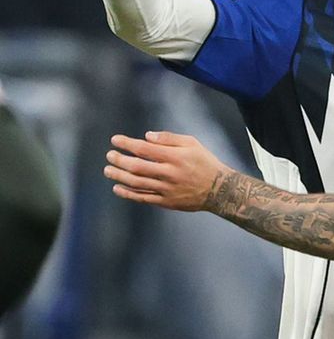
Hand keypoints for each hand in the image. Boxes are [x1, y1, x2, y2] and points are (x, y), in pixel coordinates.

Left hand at [105, 131, 230, 212]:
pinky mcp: (167, 202)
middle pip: (137, 167)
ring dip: (119, 176)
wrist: (220, 190)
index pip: (145, 149)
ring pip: (137, 183)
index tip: (115, 140)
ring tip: (108, 170)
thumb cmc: (205, 163)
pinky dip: (128, 194)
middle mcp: (170, 173)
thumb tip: (146, 136)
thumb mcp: (193, 144)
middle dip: (119, 160)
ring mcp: (167, 189)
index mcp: (176, 157)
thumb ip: (170, 138)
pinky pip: (143, 198)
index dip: (127, 144)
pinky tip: (118, 188)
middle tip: (109, 155)